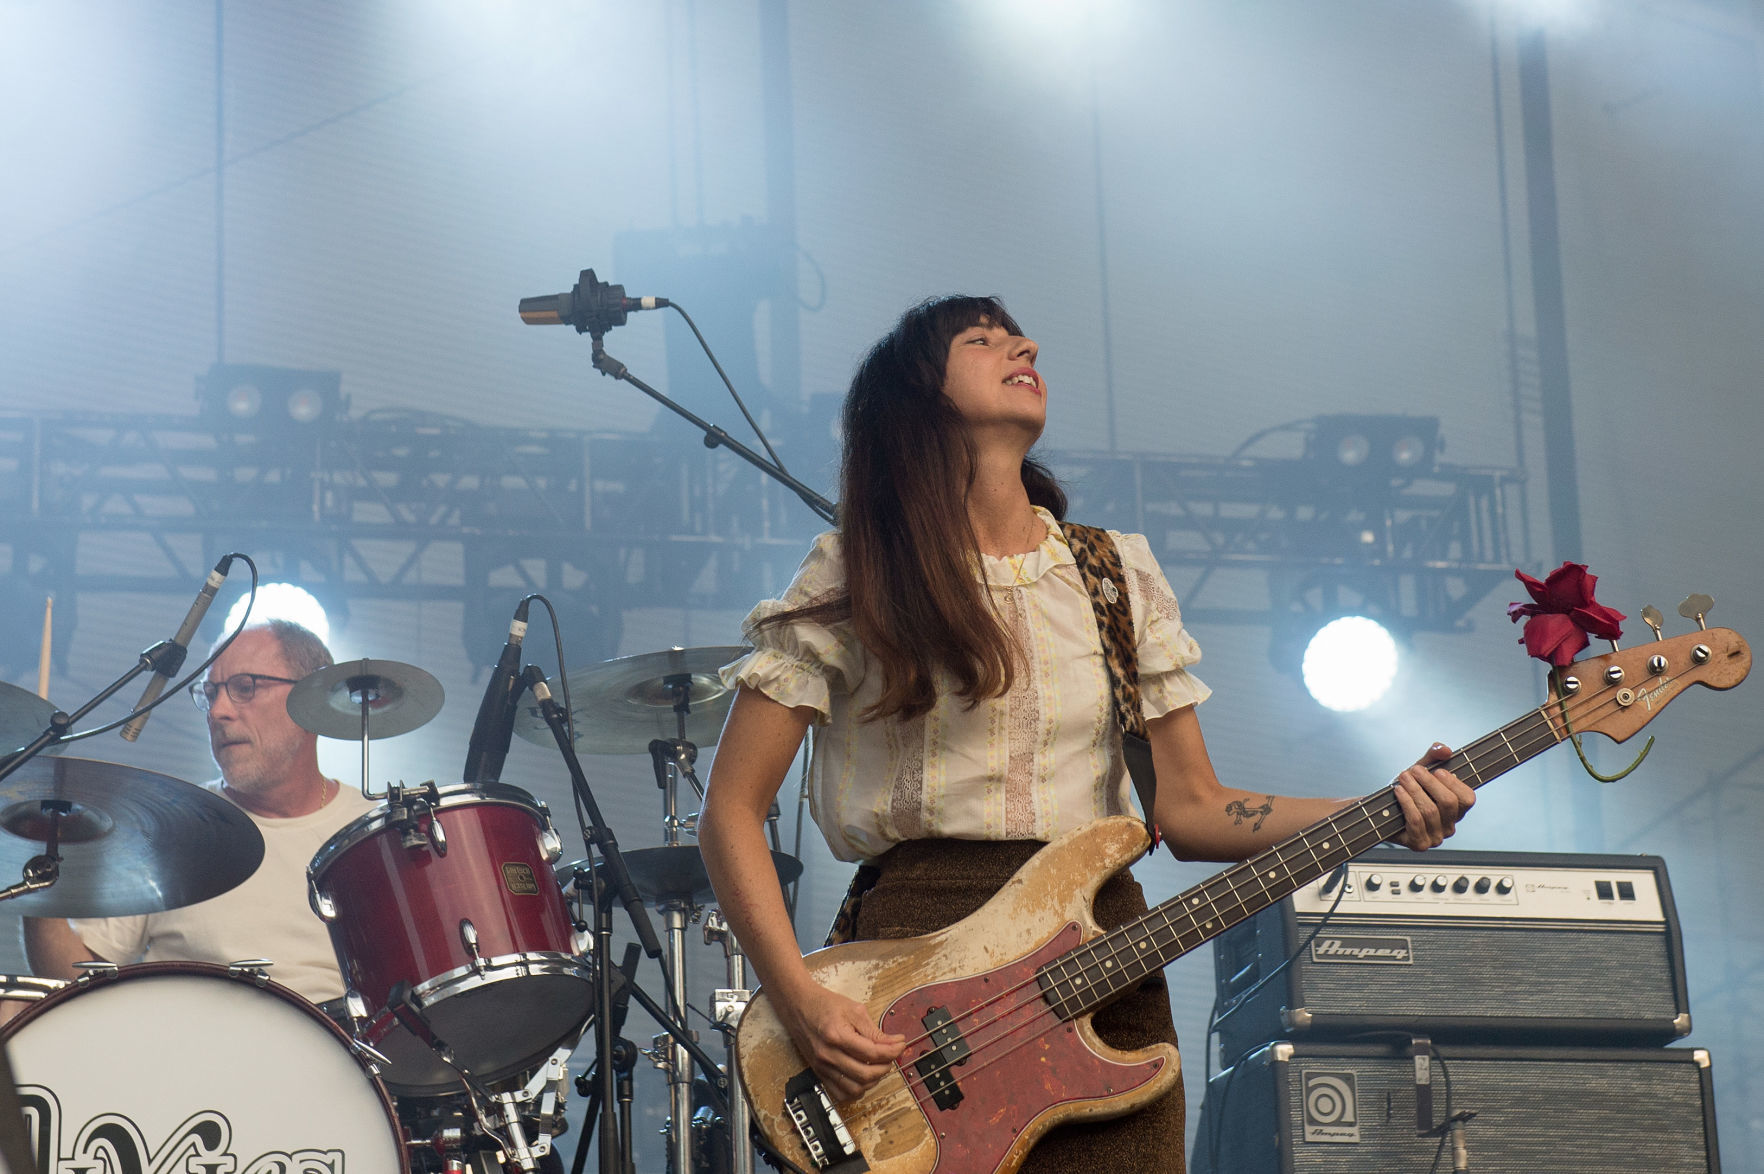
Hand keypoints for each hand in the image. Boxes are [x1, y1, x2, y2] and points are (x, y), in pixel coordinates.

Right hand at [776, 979, 906, 1102]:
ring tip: (878, 1066)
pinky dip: (856, 1090)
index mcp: (837, 1035)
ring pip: (855, 1088)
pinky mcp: (819, 1072)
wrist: (798, 1005)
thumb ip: (874, 1030)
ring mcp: (822, 1066)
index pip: (872, 1053)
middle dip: (886, 1066)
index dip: (892, 1051)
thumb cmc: (824, 1004)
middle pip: (866, 1074)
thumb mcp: (853, 1009)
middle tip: (892, 1055)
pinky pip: (841, 1093)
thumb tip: (894, 1043)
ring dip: (873, 1080)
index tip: (901, 1044)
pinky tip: (863, 1077)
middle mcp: (828, 1055)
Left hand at [1390, 743, 1474, 849]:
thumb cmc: (1406, 791)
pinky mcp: (1419, 844)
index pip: (1468, 799)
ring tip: (1403, 778)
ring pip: (1430, 811)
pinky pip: (1415, 821)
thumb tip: (1445, 749)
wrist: (1381, 811)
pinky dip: (1406, 802)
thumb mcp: (1421, 770)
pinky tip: (1398, 791)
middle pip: (1448, 802)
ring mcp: (1435, 837)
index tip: (1437, 771)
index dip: (1453, 783)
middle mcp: (1450, 826)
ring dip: (1414, 790)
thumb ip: (1434, 756)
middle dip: (1429, 782)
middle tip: (1414, 770)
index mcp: (1456, 810)